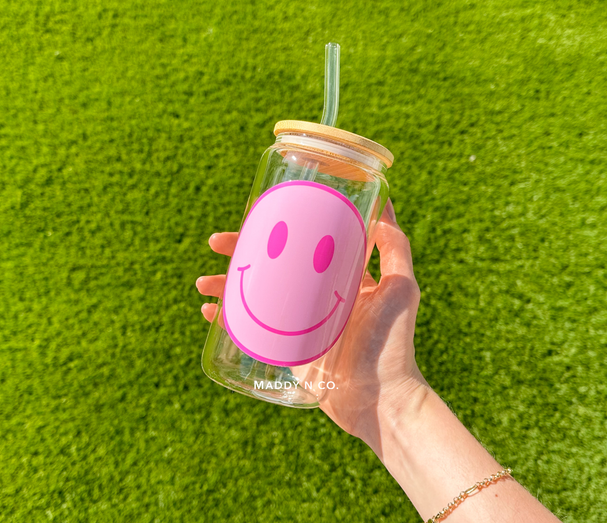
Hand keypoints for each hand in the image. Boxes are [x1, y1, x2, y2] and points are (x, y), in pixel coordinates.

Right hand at [196, 200, 427, 454]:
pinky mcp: (286, 350)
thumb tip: (382, 207)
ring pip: (255, 296)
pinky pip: (251, 330)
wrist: (381, 400)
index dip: (277, 229)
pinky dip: (227, 319)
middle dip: (240, 252)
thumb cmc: (394, 345)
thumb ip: (396, 249)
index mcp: (340, 279)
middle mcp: (316, 297)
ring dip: (226, 285)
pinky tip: (209, 312)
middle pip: (271, 267)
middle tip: (217, 243)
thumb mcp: (402, 289)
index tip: (255, 214)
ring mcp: (298, 324)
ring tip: (204, 283)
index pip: (302, 245)